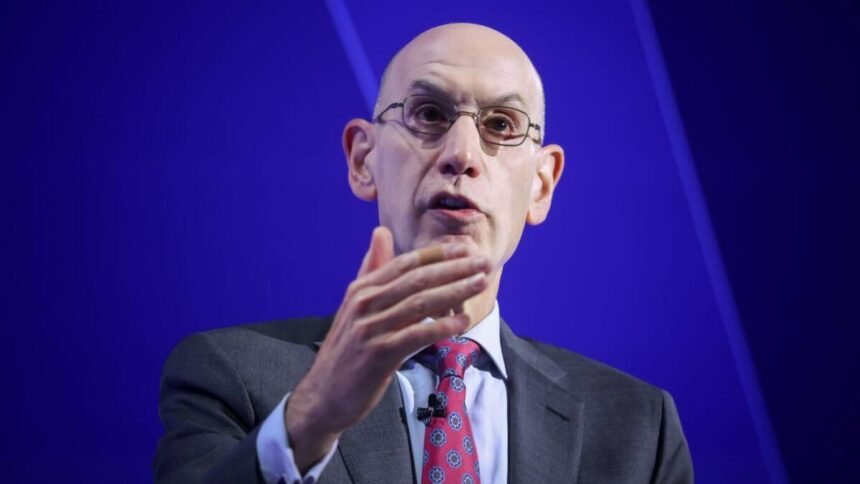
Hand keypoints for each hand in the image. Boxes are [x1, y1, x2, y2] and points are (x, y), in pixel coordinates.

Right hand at [284, 226, 490, 470]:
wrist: (324, 394)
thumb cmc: (347, 349)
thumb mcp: (354, 305)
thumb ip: (371, 268)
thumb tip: (381, 232)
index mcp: (361, 289)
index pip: (406, 263)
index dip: (438, 253)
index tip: (466, 248)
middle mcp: (364, 304)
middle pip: (418, 279)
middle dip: (455, 268)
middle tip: (484, 261)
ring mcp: (370, 329)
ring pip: (421, 304)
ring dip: (455, 291)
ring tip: (481, 283)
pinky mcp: (378, 355)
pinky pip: (416, 336)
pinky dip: (442, 326)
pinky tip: (463, 321)